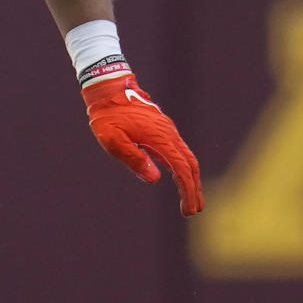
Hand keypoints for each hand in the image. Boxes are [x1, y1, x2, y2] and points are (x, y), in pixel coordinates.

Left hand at [82, 73, 202, 216]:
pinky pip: (180, 151)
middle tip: (193, 211)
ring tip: (192, 200)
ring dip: (191, 179)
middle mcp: (169, 134)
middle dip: (194, 189)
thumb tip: (155, 178)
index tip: (188, 209)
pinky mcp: (163, 130)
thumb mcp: (114, 140)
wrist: (109, 91)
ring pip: (188, 158)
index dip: (187, 190)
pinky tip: (181, 179)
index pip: (181, 168)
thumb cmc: (108, 117)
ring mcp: (168, 131)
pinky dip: (185, 167)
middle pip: (190, 165)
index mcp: (159, 138)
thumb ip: (134, 158)